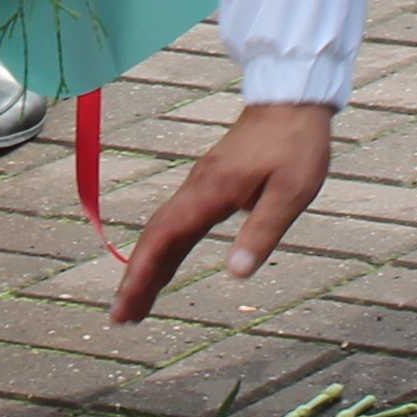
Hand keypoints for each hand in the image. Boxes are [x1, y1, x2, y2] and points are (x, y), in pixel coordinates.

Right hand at [112, 103, 336, 322]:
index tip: (125, 307)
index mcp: (210, 193)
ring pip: (162, 230)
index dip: (142, 275)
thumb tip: (236, 274)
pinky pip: (175, 221)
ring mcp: (199, 185)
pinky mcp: (207, 184)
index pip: (164, 239)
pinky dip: (163, 248)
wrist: (290, 99)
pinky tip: (164, 264)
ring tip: (136, 302)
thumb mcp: (290, 192)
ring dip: (147, 266)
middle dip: (136, 278)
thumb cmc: (295, 145)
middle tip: (120, 317)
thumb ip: (262, 232)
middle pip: (155, 238)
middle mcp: (195, 189)